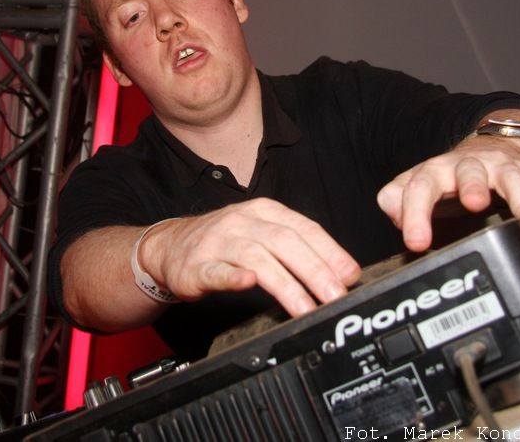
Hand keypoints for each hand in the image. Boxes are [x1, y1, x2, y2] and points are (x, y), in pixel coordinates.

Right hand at [138, 198, 361, 316]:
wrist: (169, 246)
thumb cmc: (223, 242)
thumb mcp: (261, 233)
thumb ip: (296, 248)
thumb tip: (339, 272)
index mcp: (265, 211)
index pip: (305, 228)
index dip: (330, 252)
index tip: (350, 275)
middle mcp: (243, 222)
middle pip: (285, 242)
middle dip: (315, 270)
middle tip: (335, 296)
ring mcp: (219, 242)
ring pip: (257, 258)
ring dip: (285, 284)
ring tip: (305, 307)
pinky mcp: (197, 265)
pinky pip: (217, 270)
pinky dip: (233, 276)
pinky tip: (247, 283)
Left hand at [376, 135, 519, 251]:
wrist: (488, 149)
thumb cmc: (448, 179)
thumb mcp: (418, 187)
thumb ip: (398, 202)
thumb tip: (397, 219)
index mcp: (434, 171)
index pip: (419, 187)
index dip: (416, 214)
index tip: (416, 242)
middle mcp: (466, 167)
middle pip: (467, 172)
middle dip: (472, 186)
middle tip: (474, 204)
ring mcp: (499, 170)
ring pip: (512, 180)